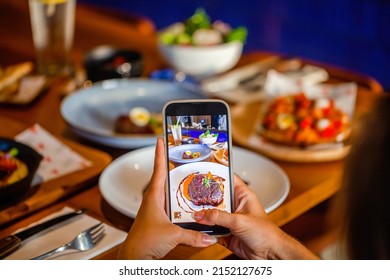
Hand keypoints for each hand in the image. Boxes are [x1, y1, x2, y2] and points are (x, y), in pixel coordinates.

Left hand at [118, 138, 216, 259]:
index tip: (160, 140)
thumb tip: (209, 237)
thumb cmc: (144, 241)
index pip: (158, 170)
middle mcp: (154, 200)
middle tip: (180, 154)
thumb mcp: (173, 235)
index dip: (160, 154)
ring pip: (168, 192)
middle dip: (171, 165)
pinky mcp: (159, 218)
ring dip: (176, 184)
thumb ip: (193, 235)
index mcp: (154, 197)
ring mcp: (156, 209)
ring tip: (189, 176)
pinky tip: (188, 204)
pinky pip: (171, 205)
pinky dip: (179, 201)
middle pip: (163, 178)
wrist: (135, 256)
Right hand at [194, 176, 318, 259]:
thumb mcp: (239, 220)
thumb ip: (218, 217)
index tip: (201, 173)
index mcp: (242, 195)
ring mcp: (230, 220)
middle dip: (203, 198)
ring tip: (190, 212)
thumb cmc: (265, 233)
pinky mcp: (226, 233)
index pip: (227, 179)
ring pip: (212, 215)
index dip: (215, 175)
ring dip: (203, 216)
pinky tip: (197, 228)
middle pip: (215, 198)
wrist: (270, 254)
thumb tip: (200, 214)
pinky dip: (205, 230)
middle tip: (190, 196)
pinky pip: (211, 230)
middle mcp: (235, 206)